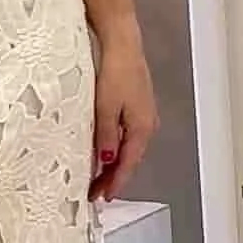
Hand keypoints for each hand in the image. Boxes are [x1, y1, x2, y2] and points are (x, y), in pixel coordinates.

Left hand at [92, 28, 157, 201]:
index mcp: (142, 128)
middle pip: (130, 159)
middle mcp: (147, 125)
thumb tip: (106, 160)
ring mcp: (144, 116)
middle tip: (96, 192)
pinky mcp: (137, 107)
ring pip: (129, 149)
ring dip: (115, 164)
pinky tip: (106, 150)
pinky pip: (128, 136)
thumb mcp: (105, 109)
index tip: (102, 196)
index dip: (115, 183)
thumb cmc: (116, 71)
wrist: (123, 45)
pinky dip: (117, 148)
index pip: (127, 165)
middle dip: (114, 177)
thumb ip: (106, 137)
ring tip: (98, 176)